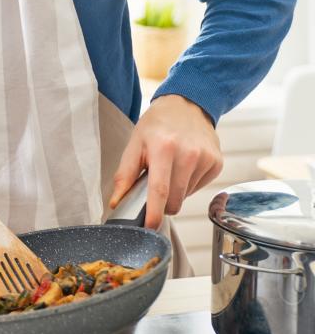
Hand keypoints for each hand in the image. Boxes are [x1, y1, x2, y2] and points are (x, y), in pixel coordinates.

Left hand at [110, 94, 221, 229]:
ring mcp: (206, 159)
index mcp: (164, 148)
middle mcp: (189, 154)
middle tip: (154, 188)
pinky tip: (184, 166)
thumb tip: (116, 202)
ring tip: (170, 169)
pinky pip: (198, 188)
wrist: (186, 106)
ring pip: (186, 196)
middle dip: (162, 203)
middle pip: (175, 199)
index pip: (159, 190)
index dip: (154, 213)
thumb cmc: (157, 125)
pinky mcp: (217, 163)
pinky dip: (188, 184)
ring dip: (175, 191)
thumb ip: (124, 175)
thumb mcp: (134, 144)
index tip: (150, 227)